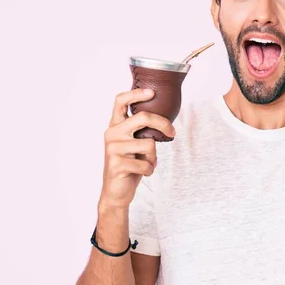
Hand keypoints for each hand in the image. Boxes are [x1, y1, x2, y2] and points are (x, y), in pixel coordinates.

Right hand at [99, 88, 175, 209]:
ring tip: (144, 163)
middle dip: (163, 124)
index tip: (152, 92)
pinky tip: (141, 173)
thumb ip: (141, 130)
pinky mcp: (117, 165)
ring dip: (153, 157)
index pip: (120, 101)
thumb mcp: (134, 144)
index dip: (136, 93)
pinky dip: (149, 170)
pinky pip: (146, 164)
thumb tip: (164, 120)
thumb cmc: (129, 164)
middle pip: (143, 117)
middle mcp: (112, 134)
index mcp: (115, 126)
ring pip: (149, 144)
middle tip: (172, 133)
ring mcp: (113, 149)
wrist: (116, 192)